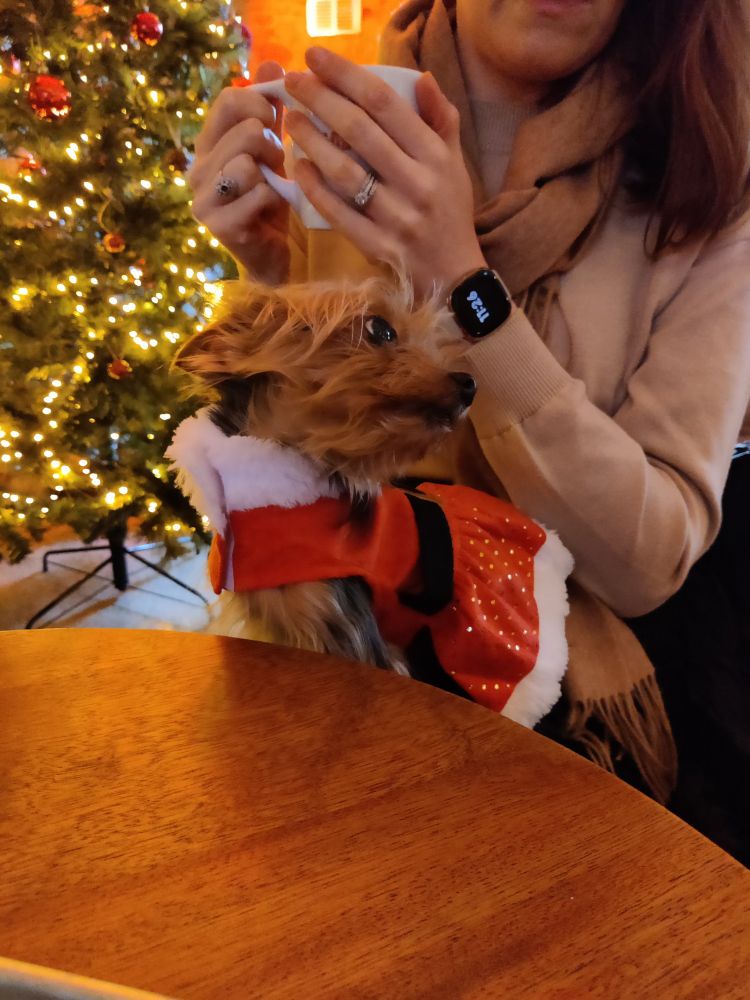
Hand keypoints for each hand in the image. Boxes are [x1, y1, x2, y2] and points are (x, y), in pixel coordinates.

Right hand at [188, 62, 290, 283]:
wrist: (271, 256)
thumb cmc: (269, 200)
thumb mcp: (271, 150)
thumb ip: (269, 110)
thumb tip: (272, 62)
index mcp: (207, 143)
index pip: (230, 99)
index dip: (263, 104)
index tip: (276, 123)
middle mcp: (197, 168)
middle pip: (246, 130)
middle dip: (274, 146)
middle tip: (276, 166)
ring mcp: (203, 199)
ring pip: (248, 163)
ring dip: (272, 175)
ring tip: (272, 188)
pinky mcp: (218, 225)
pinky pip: (257, 195)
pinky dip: (273, 201)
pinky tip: (269, 211)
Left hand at [284, 47, 486, 298]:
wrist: (453, 276)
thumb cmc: (450, 211)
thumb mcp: (455, 163)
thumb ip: (441, 118)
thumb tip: (420, 77)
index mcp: (436, 156)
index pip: (385, 104)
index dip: (346, 76)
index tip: (316, 57)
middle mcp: (417, 184)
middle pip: (359, 130)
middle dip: (320, 99)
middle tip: (293, 81)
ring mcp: (396, 218)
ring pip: (345, 171)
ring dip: (311, 142)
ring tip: (291, 121)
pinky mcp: (378, 246)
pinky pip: (338, 213)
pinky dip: (314, 188)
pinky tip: (298, 168)